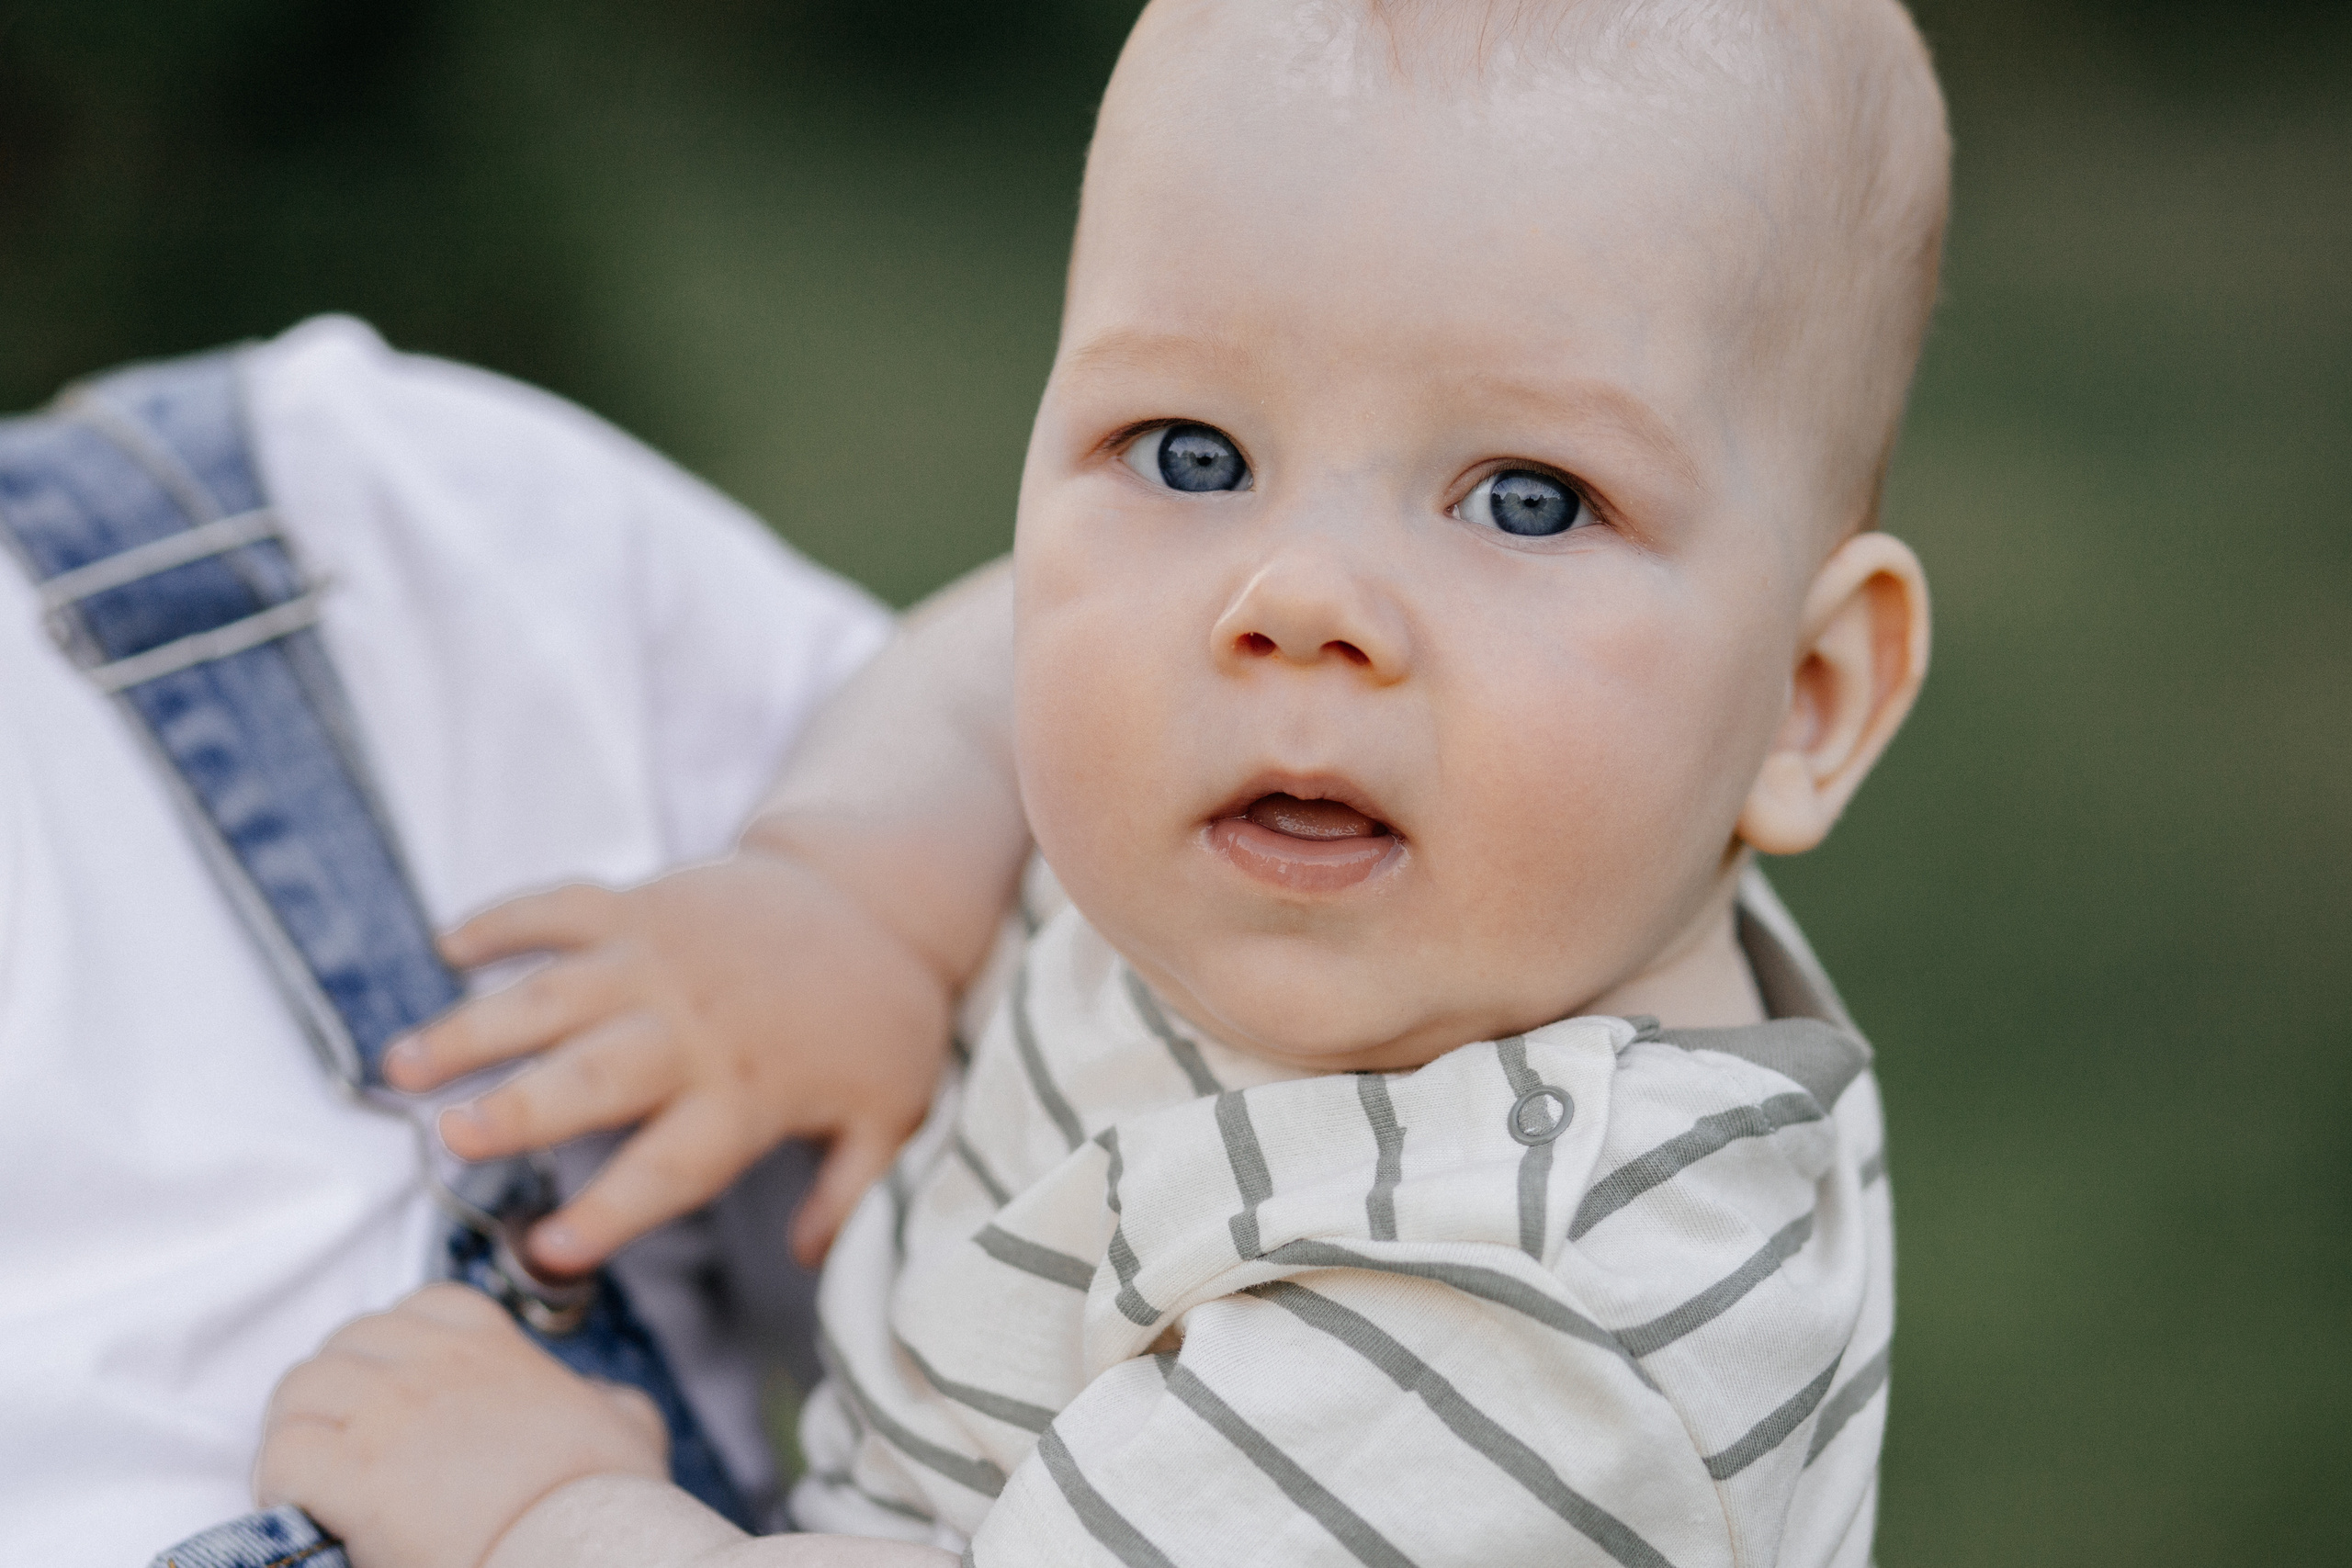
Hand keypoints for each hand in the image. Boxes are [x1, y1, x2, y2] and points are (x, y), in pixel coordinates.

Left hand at [256, 1285, 666, 1567]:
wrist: (579, 1551)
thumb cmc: (608, 1499)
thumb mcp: (630, 1426)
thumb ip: (608, 1398)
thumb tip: (600, 1399)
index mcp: (492, 1345)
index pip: (416, 1309)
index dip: (393, 1348)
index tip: (395, 1394)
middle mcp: (433, 1364)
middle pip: (343, 1345)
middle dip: (336, 1393)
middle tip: (346, 1447)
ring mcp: (389, 1413)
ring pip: (300, 1391)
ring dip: (297, 1434)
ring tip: (312, 1481)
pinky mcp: (353, 1475)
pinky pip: (281, 1456)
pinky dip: (279, 1483)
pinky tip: (304, 1513)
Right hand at [383, 849, 953, 1272]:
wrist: (880, 896)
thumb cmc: (878, 1018)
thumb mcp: (890, 1113)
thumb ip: (850, 1192)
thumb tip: (810, 1260)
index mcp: (748, 1092)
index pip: (671, 1166)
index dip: (611, 1213)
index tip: (549, 1254)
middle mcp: (692, 1028)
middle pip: (594, 1075)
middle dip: (521, 1107)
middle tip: (451, 1139)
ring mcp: (660, 959)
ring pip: (553, 994)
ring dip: (474, 1026)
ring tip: (400, 1066)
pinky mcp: (643, 904)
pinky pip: (560, 907)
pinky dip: (500, 921)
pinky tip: (442, 949)